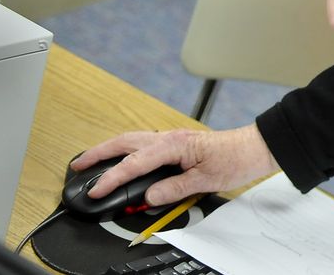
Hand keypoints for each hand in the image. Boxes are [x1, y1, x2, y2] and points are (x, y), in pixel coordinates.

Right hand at [71, 125, 277, 205]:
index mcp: (174, 145)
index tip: (96, 190)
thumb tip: (149, 196)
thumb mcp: (205, 180)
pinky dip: (128, 151)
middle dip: (99, 152)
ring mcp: (173, 139)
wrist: (256, 147)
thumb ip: (174, 188)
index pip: (134, 163)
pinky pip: (145, 145)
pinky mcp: (178, 144)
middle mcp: (170, 138)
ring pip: (133, 141)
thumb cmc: (236, 159)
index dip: (112, 178)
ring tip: (91, 161)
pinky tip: (122, 159)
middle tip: (78, 164)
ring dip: (111, 149)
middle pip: (125, 142)